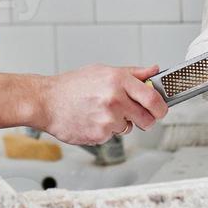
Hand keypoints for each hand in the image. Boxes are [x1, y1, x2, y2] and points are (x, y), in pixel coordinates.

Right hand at [37, 64, 168, 145]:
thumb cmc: (72, 86)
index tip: (160, 110)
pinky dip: (105, 131)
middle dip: (145, 119)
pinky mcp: (99, 135)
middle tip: (134, 115)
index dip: (161, 107)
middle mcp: (115, 99)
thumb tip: (153, 71)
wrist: (46, 102)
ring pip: (128, 128)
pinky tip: (92, 120)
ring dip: (120, 124)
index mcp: (118, 80)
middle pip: (148, 118)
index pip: (154, 98)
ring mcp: (108, 119)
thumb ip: (132, 73)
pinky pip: (112, 136)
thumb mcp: (103, 71)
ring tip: (101, 112)